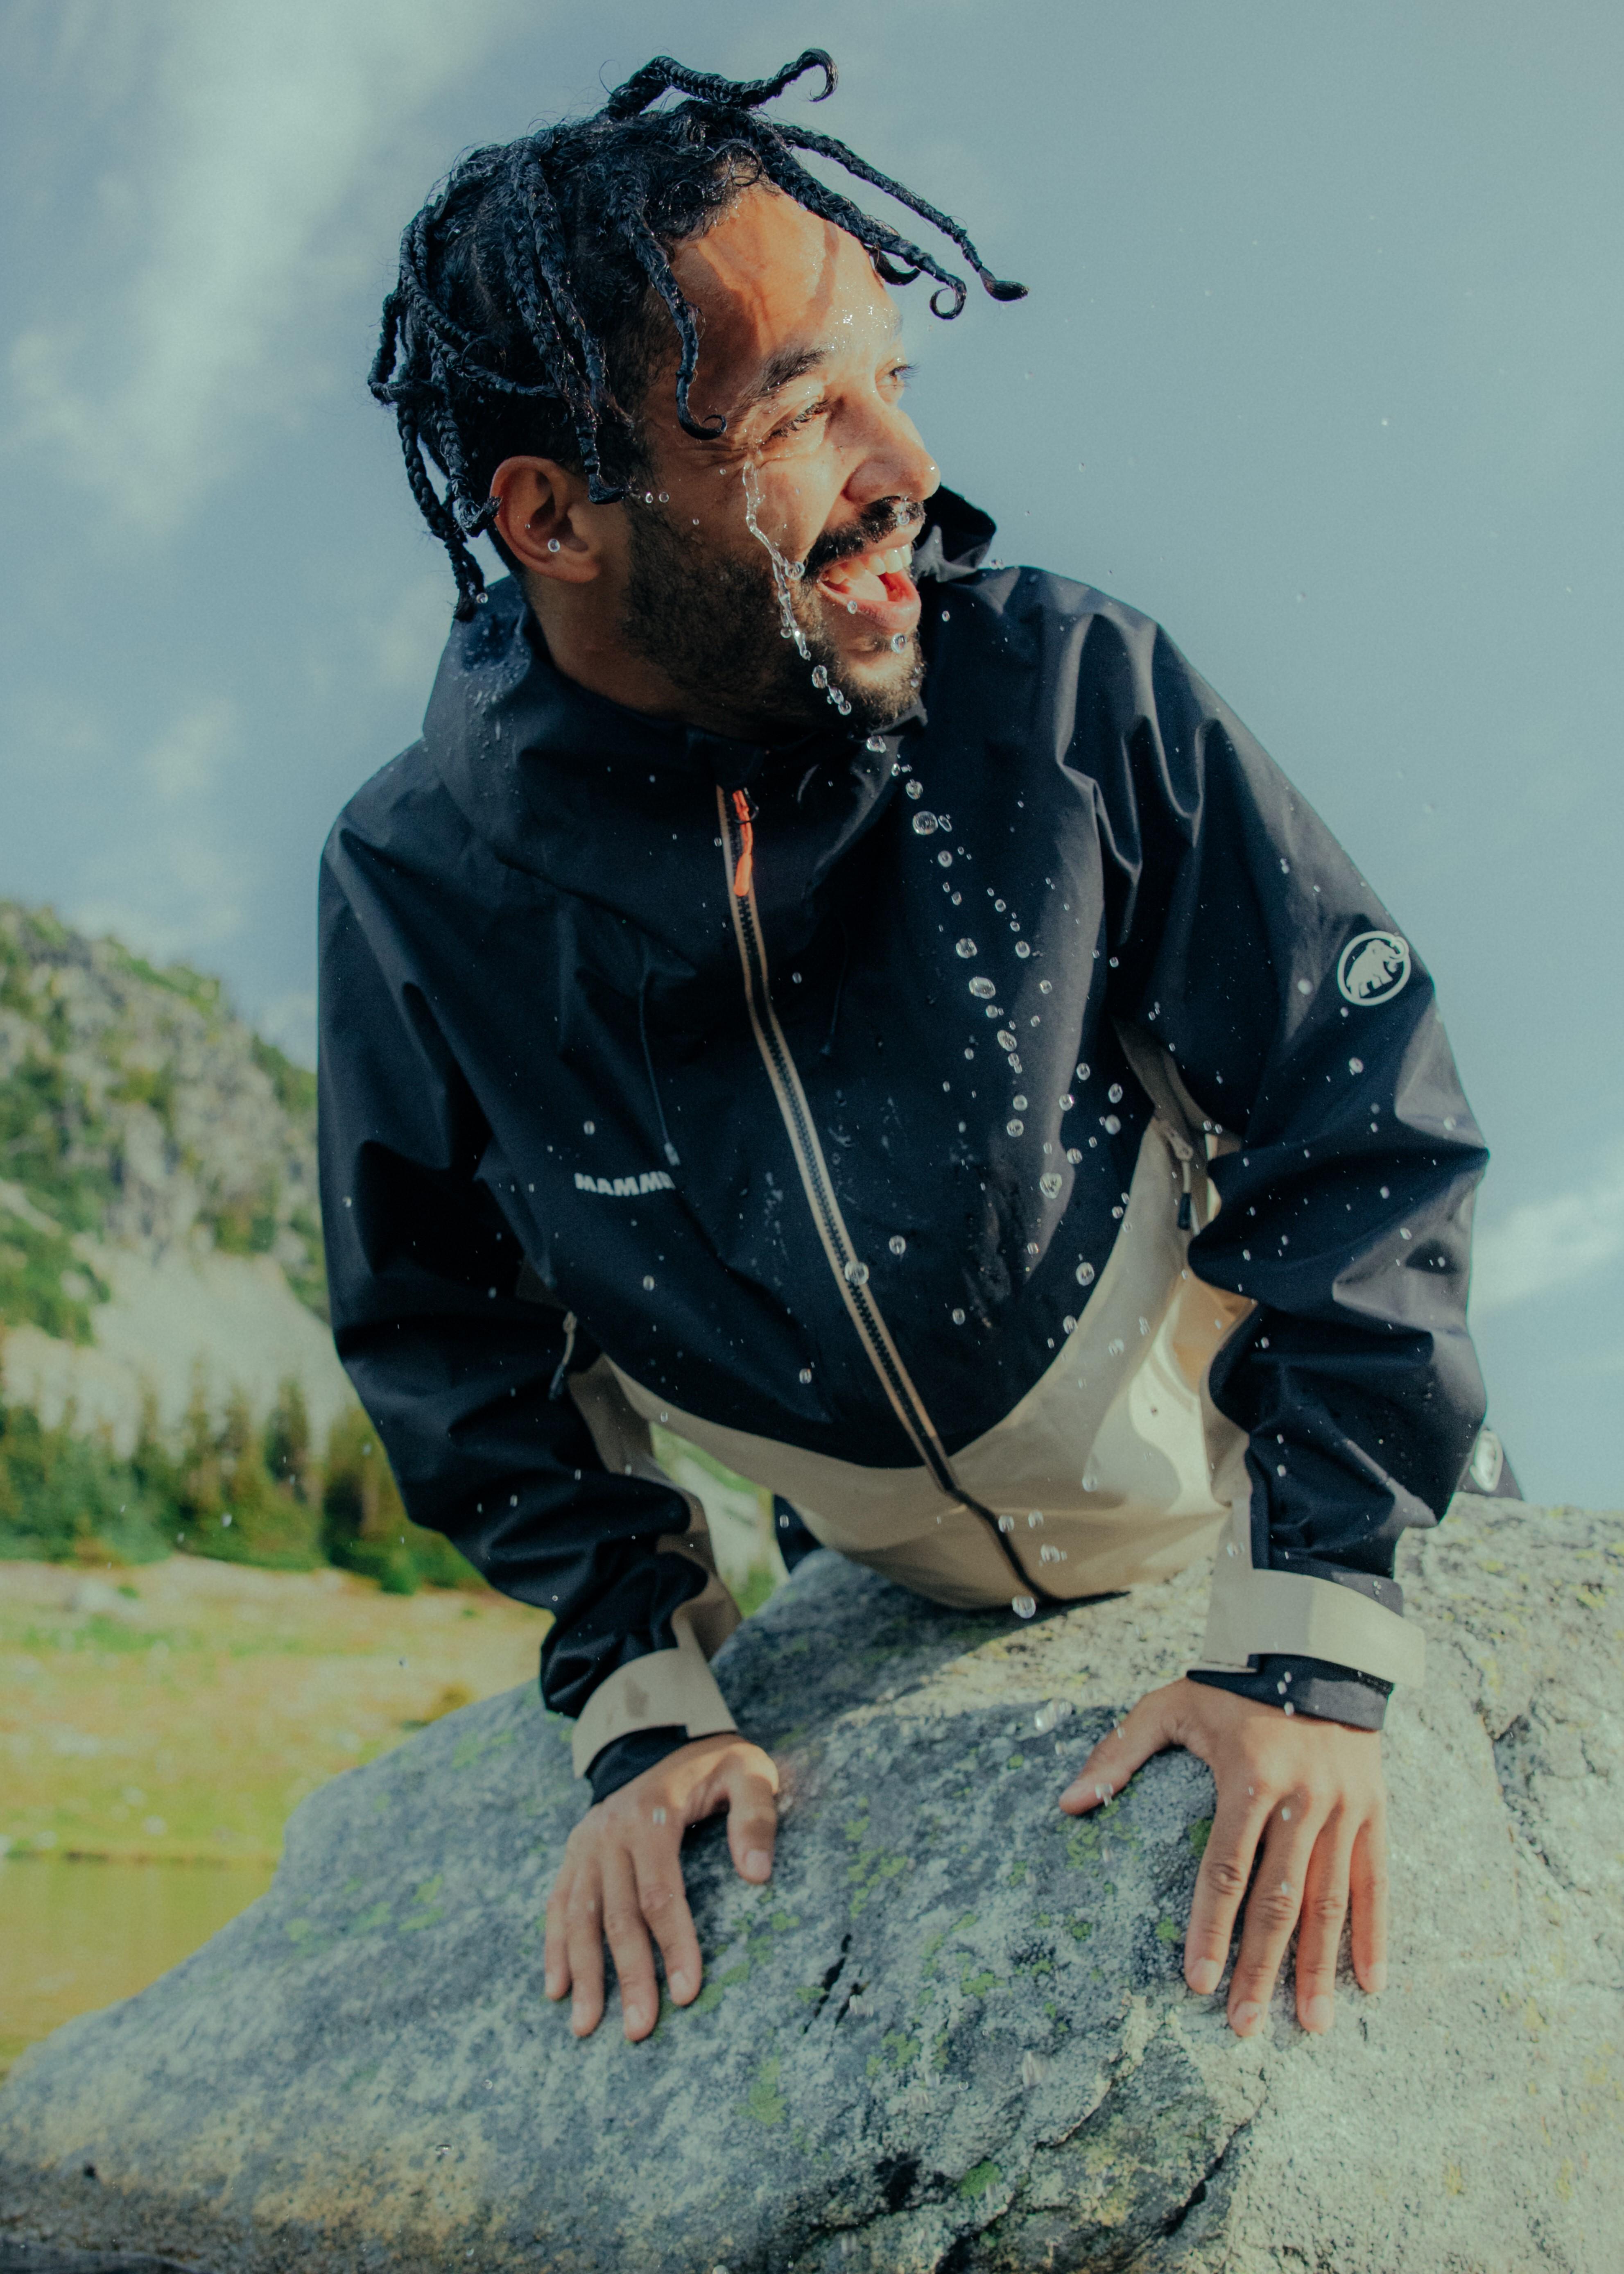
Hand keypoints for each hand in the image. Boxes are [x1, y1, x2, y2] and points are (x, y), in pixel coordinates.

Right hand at [544, 1733, 779, 2041]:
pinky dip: (555, 1947)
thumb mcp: (749, 1772)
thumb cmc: (716, 1763)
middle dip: (629, 1976)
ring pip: (579, 1916)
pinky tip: (555, 1988)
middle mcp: (610, 1831)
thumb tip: (758, 1874)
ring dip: (583, 1973)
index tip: (687, 1994)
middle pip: (618, 1915)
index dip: (674, 1944)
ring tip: (586, 2028)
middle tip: (639, 2031)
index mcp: (652, 1815)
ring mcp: (586, 1843)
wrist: (663, 1735)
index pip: (661, 1893)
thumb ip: (756, 1816)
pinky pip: (558, 1904)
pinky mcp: (574, 1852)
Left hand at [1059, 1677, 1386, 2036]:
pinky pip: (1376, 1882)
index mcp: (1248, 1777)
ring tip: (1310, 2026)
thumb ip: (1118, 1753)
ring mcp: (1344, 1808)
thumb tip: (1068, 1803)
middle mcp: (1302, 1799)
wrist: (1315, 1650)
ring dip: (1319, 1968)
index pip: (1226, 1868)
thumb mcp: (1169, 1705)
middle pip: (1279, 1899)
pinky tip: (1370, 1984)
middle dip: (1260, 1968)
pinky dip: (1375, 1935)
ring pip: (1331, 1902)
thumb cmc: (1231, 1684)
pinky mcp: (1374, 1811)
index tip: (1197, 1981)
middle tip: (1244, 2026)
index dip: (1211, 1928)